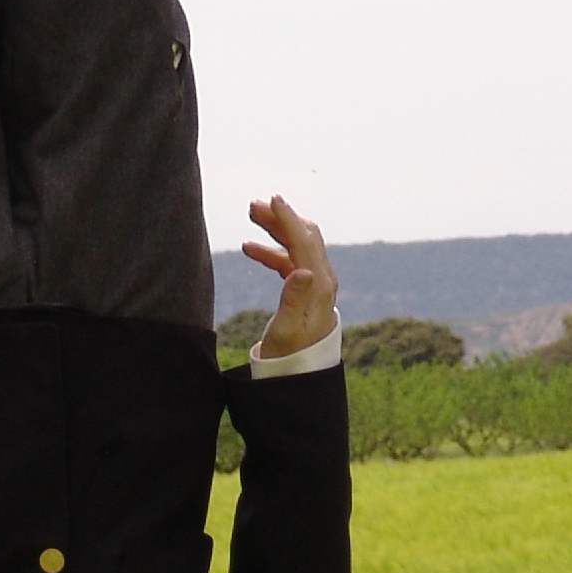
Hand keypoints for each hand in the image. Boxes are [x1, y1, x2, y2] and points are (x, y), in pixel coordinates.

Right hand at [241, 195, 337, 360]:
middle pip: (304, 237)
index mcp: (319, 287)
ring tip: (251, 216)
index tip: (272, 198)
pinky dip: (271, 251)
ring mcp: (315, 284)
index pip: (305, 243)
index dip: (288, 219)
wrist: (301, 373)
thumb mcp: (288, 329)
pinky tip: (249, 248)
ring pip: (296, 246)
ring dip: (275, 230)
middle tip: (253, 206)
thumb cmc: (290, 355)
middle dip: (280, 218)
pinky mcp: (306, 291)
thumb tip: (304, 269)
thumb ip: (294, 298)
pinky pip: (289, 261)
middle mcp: (322, 281)